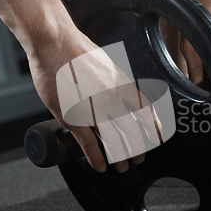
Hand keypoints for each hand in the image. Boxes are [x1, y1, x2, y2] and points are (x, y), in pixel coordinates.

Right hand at [26, 28, 160, 172]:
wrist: (54, 43)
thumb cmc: (77, 50)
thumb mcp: (106, 64)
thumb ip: (115, 80)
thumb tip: (121, 90)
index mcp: (122, 84)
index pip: (145, 111)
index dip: (152, 128)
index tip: (155, 138)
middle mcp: (112, 99)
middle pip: (132, 131)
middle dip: (137, 149)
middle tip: (138, 159)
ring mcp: (93, 109)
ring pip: (113, 141)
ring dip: (119, 158)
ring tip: (122, 168)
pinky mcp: (73, 117)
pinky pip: (89, 144)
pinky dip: (96, 158)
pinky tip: (99, 167)